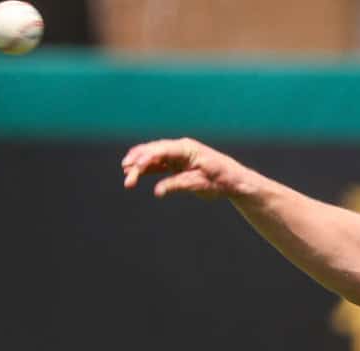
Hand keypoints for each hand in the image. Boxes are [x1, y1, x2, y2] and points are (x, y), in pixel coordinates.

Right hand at [121, 138, 250, 199]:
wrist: (233, 180)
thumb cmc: (220, 180)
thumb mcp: (199, 185)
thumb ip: (177, 185)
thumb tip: (157, 191)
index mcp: (187, 149)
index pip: (161, 150)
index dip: (146, 158)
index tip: (134, 167)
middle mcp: (180, 148)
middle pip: (154, 152)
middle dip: (138, 161)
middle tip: (126, 173)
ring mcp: (177, 155)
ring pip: (153, 156)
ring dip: (139, 164)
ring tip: (126, 172)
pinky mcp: (176, 163)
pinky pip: (158, 163)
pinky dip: (146, 168)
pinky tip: (134, 172)